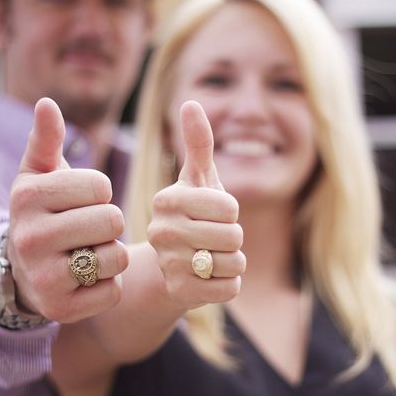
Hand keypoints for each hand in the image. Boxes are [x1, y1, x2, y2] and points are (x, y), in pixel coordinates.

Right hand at [8, 98, 127, 322]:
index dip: (100, 193)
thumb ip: (46, 139)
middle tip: (90, 230)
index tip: (83, 201)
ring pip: (117, 257)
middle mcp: (30, 238)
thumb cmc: (41, 213)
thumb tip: (46, 103)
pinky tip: (88, 279)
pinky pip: (113, 290)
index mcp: (28, 197)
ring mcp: (44, 277)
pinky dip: (109, 284)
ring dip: (112, 254)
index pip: (101, 186)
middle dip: (109, 223)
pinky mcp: (62, 309)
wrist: (22, 271)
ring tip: (91, 252)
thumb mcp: (38, 174)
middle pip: (112, 221)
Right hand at [148, 100, 244, 310]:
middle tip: (212, 239)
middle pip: (233, 236)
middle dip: (232, 239)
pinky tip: (208, 278)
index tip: (212, 215)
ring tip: (210, 258)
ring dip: (232, 262)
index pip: (230, 208)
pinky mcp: (179, 292)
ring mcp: (169, 264)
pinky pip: (229, 289)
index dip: (231, 213)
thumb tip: (191, 102)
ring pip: (234, 263)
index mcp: (167, 200)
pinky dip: (228, 285)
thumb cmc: (192, 215)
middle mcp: (161, 231)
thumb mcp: (198, 179)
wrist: (171, 266)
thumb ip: (198, 143)